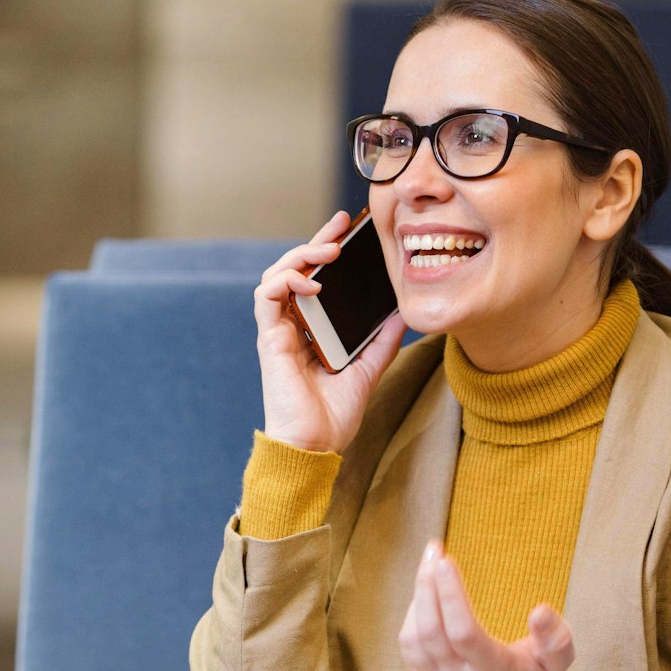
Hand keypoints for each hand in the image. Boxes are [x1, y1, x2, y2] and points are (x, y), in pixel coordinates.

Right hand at [254, 209, 404, 454]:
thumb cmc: (334, 416)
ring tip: (328, 250)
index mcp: (313, 330)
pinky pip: (267, 296)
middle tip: (342, 224)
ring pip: (276, 275)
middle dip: (317, 240)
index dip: (329, 251)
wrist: (315, 446)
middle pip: (296, 270)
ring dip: (300, 255)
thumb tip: (403, 312)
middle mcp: (293, 326)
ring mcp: (279, 331)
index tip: (352, 232)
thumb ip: (382, 340)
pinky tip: (312, 282)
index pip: (317, 279)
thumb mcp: (369, 369)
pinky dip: (287, 280)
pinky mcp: (270, 339)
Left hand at [398, 541, 574, 670]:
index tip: (447, 561)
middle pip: (432, 632)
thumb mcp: (558, 661)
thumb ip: (556, 639)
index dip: (451, 597)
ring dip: (418, 597)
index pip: (464, 633)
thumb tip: (541, 611)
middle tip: (434, 551)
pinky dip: (411, 616)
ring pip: (414, 638)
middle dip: (428, 586)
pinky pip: (409, 647)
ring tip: (430, 566)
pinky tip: (425, 594)